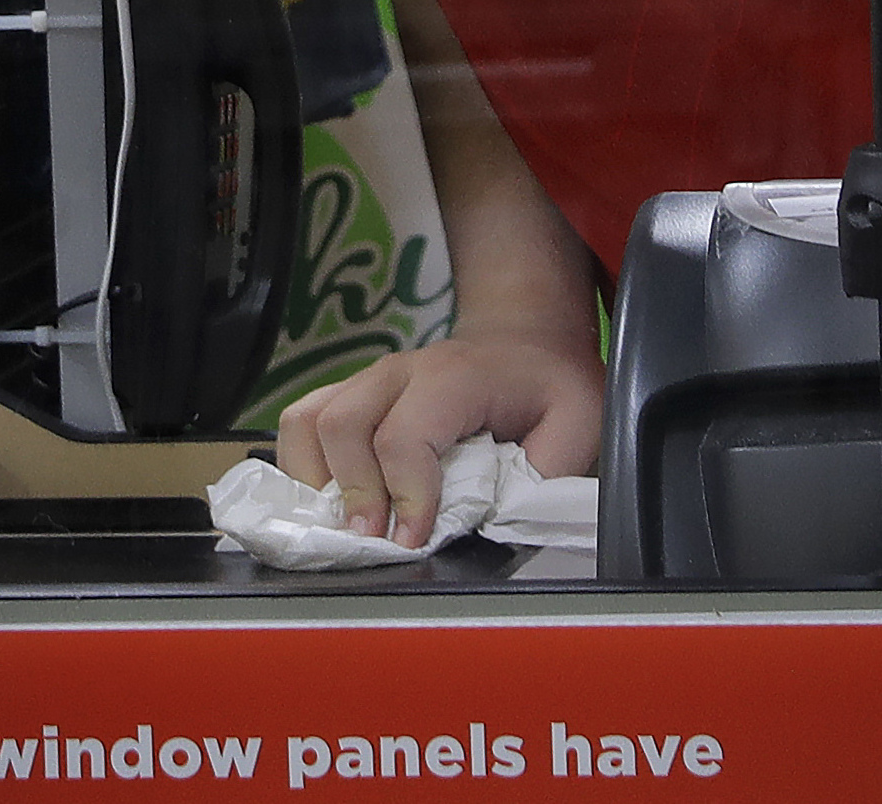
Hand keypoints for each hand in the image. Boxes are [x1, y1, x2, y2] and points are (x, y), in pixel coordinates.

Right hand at [274, 335, 603, 548]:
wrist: (526, 340)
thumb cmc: (550, 385)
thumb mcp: (579, 425)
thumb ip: (545, 475)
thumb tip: (499, 525)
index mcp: (455, 377)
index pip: (405, 435)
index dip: (405, 496)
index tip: (415, 541)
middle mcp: (400, 372)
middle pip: (342, 424)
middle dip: (352, 493)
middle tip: (375, 542)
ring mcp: (369, 380)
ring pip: (307, 420)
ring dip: (316, 481)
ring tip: (347, 526)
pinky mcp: (352, 395)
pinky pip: (302, 423)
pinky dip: (305, 469)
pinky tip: (332, 503)